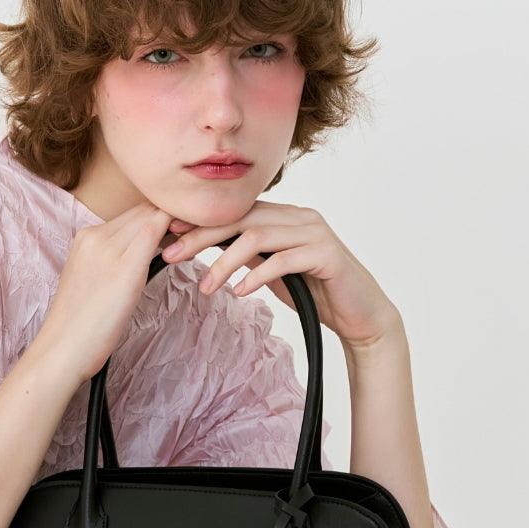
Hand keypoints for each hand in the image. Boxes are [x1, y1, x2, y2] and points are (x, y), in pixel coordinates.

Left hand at [158, 201, 403, 350]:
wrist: (360, 314)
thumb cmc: (315, 292)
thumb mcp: (272, 270)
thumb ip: (248, 254)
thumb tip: (208, 247)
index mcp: (283, 216)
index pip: (234, 213)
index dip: (199, 223)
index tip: (167, 238)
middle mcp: (298, 217)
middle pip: (240, 218)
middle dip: (201, 237)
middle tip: (172, 255)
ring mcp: (314, 232)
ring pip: (258, 236)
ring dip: (225, 262)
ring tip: (205, 287)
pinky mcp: (326, 254)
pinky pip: (283, 260)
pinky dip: (257, 276)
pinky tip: (239, 293)